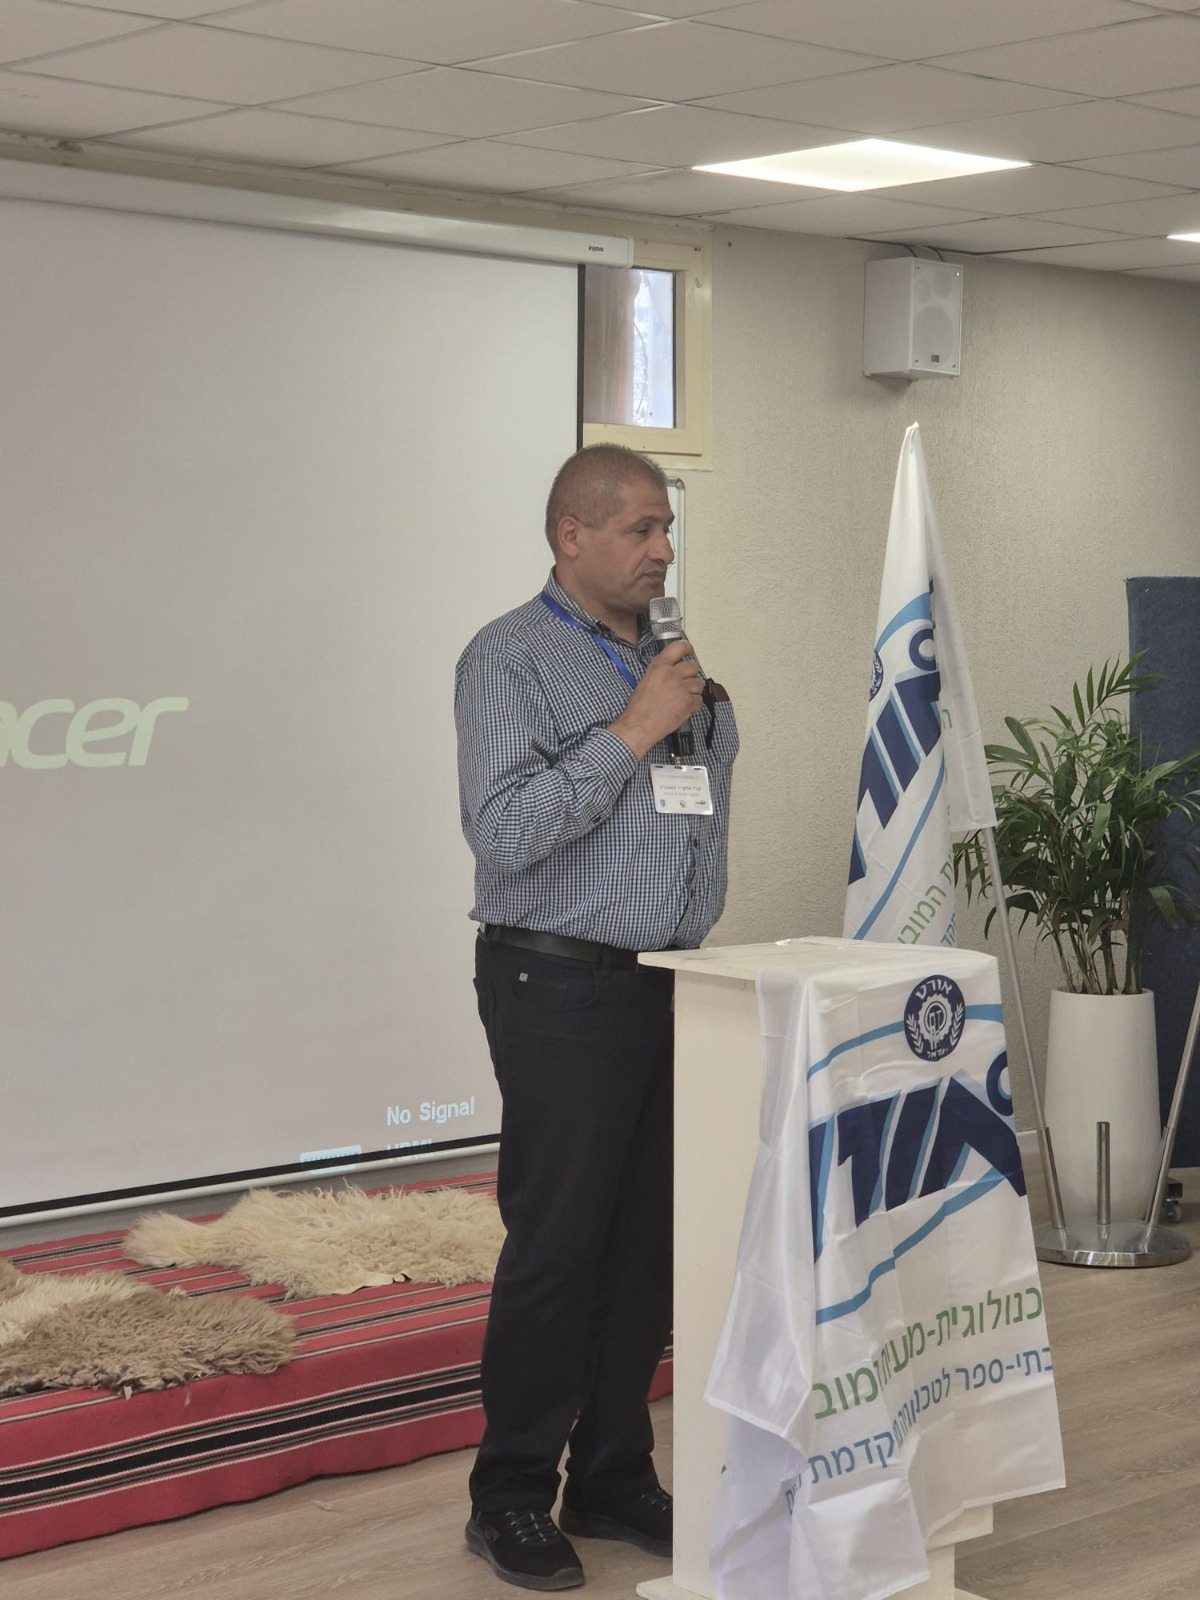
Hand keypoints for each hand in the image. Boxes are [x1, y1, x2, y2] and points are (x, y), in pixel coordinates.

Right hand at [609, 639, 704, 759]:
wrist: (639, 725)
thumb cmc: (639, 706)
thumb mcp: (646, 680)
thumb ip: (661, 670)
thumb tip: (674, 668)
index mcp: (659, 667)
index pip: (678, 648)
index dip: (687, 648)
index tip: (689, 650)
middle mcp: (672, 675)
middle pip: (693, 666)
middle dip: (691, 673)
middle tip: (685, 680)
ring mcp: (682, 689)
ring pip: (698, 683)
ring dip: (693, 690)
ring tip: (682, 697)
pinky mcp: (688, 703)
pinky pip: (699, 699)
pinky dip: (694, 703)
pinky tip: (684, 706)